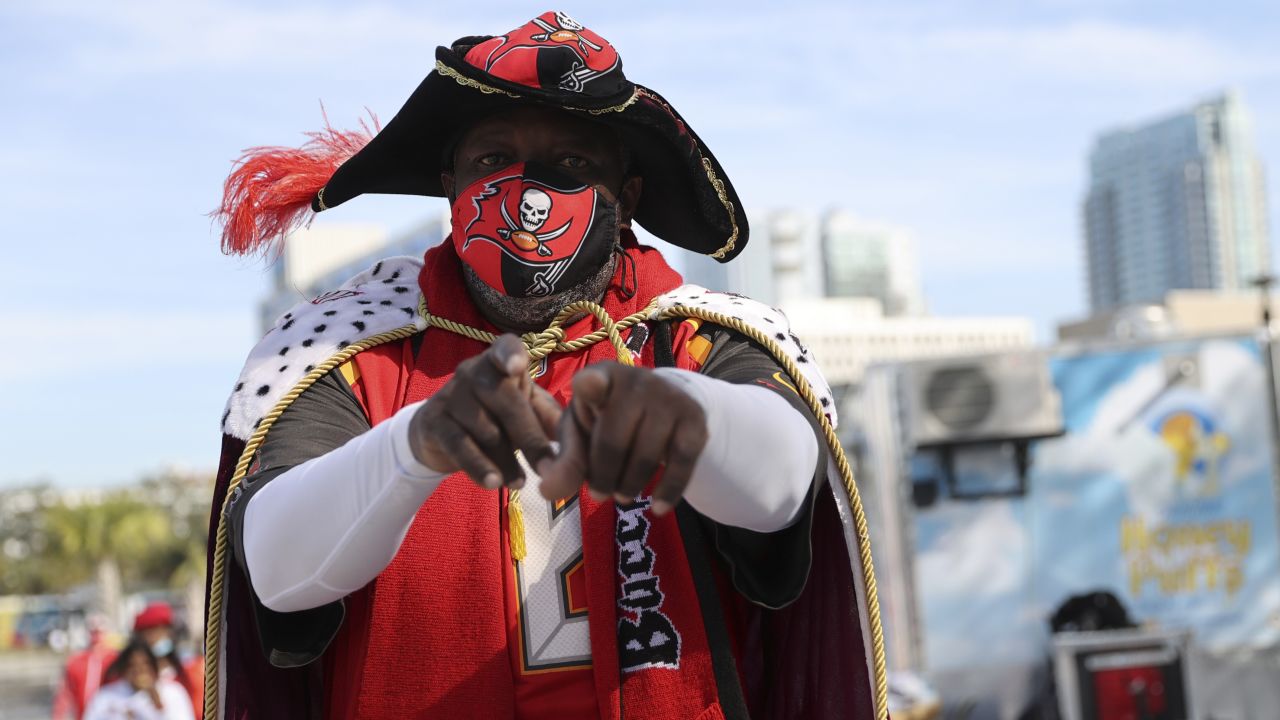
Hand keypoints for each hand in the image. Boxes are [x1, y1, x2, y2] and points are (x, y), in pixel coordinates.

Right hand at [408, 335, 561, 488]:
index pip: (503, 347)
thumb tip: (575, 435)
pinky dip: (478, 466)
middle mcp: (472, 371)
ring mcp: (450, 395)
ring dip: (506, 460)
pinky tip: (494, 483)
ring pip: (484, 428)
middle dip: (528, 436)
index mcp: (499, 362)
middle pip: (503, 399)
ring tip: (521, 483)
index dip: (510, 354)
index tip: (518, 366)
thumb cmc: (496, 415)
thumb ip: (549, 417)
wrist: (444, 434)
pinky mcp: (434, 421)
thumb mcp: (525, 410)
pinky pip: (459, 445)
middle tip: (548, 468)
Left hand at [539, 364, 707, 514]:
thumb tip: (548, 492)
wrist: (661, 410)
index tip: (588, 387)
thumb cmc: (609, 421)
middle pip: (614, 439)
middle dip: (603, 475)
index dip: (590, 385)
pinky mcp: (694, 418)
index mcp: (599, 377)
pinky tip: (658, 508)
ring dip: (631, 485)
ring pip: (647, 454)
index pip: (592, 381)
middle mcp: (636, 380)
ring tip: (622, 495)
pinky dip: (669, 491)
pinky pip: (682, 462)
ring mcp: (668, 397)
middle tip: (599, 494)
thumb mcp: (581, 437)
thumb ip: (565, 463)